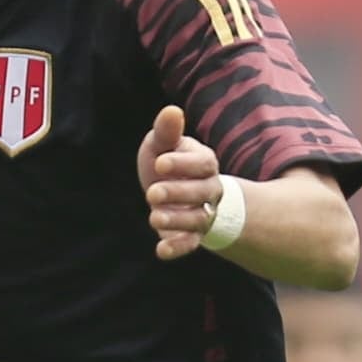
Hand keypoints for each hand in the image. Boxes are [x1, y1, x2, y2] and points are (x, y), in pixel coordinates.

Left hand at [140, 106, 224, 261]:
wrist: (176, 193)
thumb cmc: (167, 162)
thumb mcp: (163, 145)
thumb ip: (167, 132)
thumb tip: (171, 110)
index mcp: (204, 163)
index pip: (203, 163)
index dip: (183, 164)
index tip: (159, 163)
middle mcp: (209, 189)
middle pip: (203, 192)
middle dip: (179, 193)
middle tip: (152, 193)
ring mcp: (202, 213)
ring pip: (198, 219)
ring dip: (178, 220)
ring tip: (154, 218)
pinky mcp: (191, 235)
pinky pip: (191, 244)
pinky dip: (178, 248)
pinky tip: (161, 250)